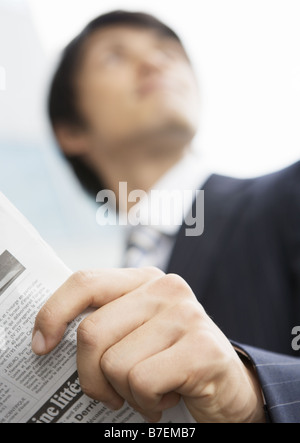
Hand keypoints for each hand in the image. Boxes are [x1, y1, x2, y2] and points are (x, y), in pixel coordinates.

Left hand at [32, 267, 264, 422]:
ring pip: (115, 364)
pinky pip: (142, 383)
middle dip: (90, 376)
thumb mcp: (136, 332)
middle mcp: (165, 289)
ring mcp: (186, 315)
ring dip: (125, 393)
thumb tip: (48, 338)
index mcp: (144, 280)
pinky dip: (147, 404)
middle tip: (109, 392)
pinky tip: (168, 397)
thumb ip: (106, 323)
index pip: (85, 282)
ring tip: (149, 391)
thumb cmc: (172, 360)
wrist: (230, 386)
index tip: (41, 345)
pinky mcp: (201, 348)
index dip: (53, 313)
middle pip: (92, 332)